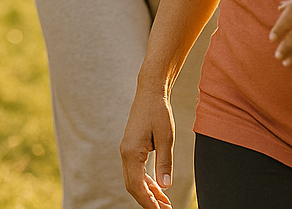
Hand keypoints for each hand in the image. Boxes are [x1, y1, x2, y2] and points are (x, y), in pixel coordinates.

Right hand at [120, 85, 175, 208]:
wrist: (150, 92)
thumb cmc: (158, 112)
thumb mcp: (166, 137)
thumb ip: (165, 162)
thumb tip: (165, 186)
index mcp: (131, 151)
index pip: (137, 186)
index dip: (148, 202)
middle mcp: (125, 152)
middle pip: (132, 186)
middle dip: (147, 201)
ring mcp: (127, 149)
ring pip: (133, 179)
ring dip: (148, 193)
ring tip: (165, 204)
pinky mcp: (131, 147)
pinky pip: (136, 170)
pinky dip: (146, 182)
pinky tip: (159, 188)